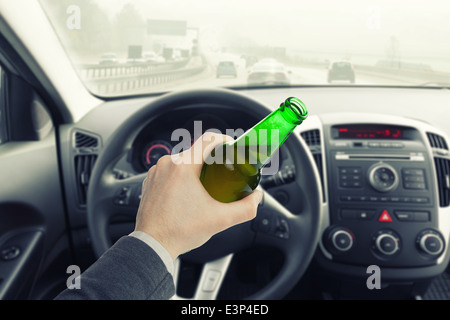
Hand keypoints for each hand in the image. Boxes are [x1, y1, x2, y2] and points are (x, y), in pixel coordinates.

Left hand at [134, 132, 262, 259]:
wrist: (153, 245)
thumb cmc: (179, 231)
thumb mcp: (220, 220)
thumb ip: (245, 208)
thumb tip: (256, 198)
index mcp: (183, 166)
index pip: (208, 139)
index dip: (224, 140)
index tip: (231, 146)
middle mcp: (167, 164)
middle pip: (195, 151)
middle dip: (211, 160)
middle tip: (222, 173)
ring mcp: (156, 172)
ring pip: (182, 161)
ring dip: (194, 169)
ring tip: (204, 186)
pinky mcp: (150, 181)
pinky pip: (169, 171)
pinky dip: (180, 177)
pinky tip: (186, 193)